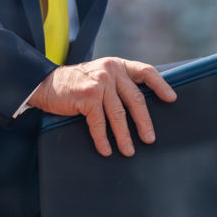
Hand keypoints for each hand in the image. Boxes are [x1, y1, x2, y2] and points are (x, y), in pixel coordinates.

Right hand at [29, 58, 176, 156]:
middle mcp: (111, 71)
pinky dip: (103, 139)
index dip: (160, 85)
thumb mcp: (101, 74)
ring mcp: (100, 84)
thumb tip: (139, 104)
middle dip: (144, 122)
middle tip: (149, 138)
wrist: (45, 83)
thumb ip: (118, 82)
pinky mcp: (87, 97)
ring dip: (125, 136)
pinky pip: (99, 123)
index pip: (146, 71)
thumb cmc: (77, 83)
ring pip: (118, 114)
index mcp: (118, 65)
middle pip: (135, 99)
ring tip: (129, 150)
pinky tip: (106, 150)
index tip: (171, 99)